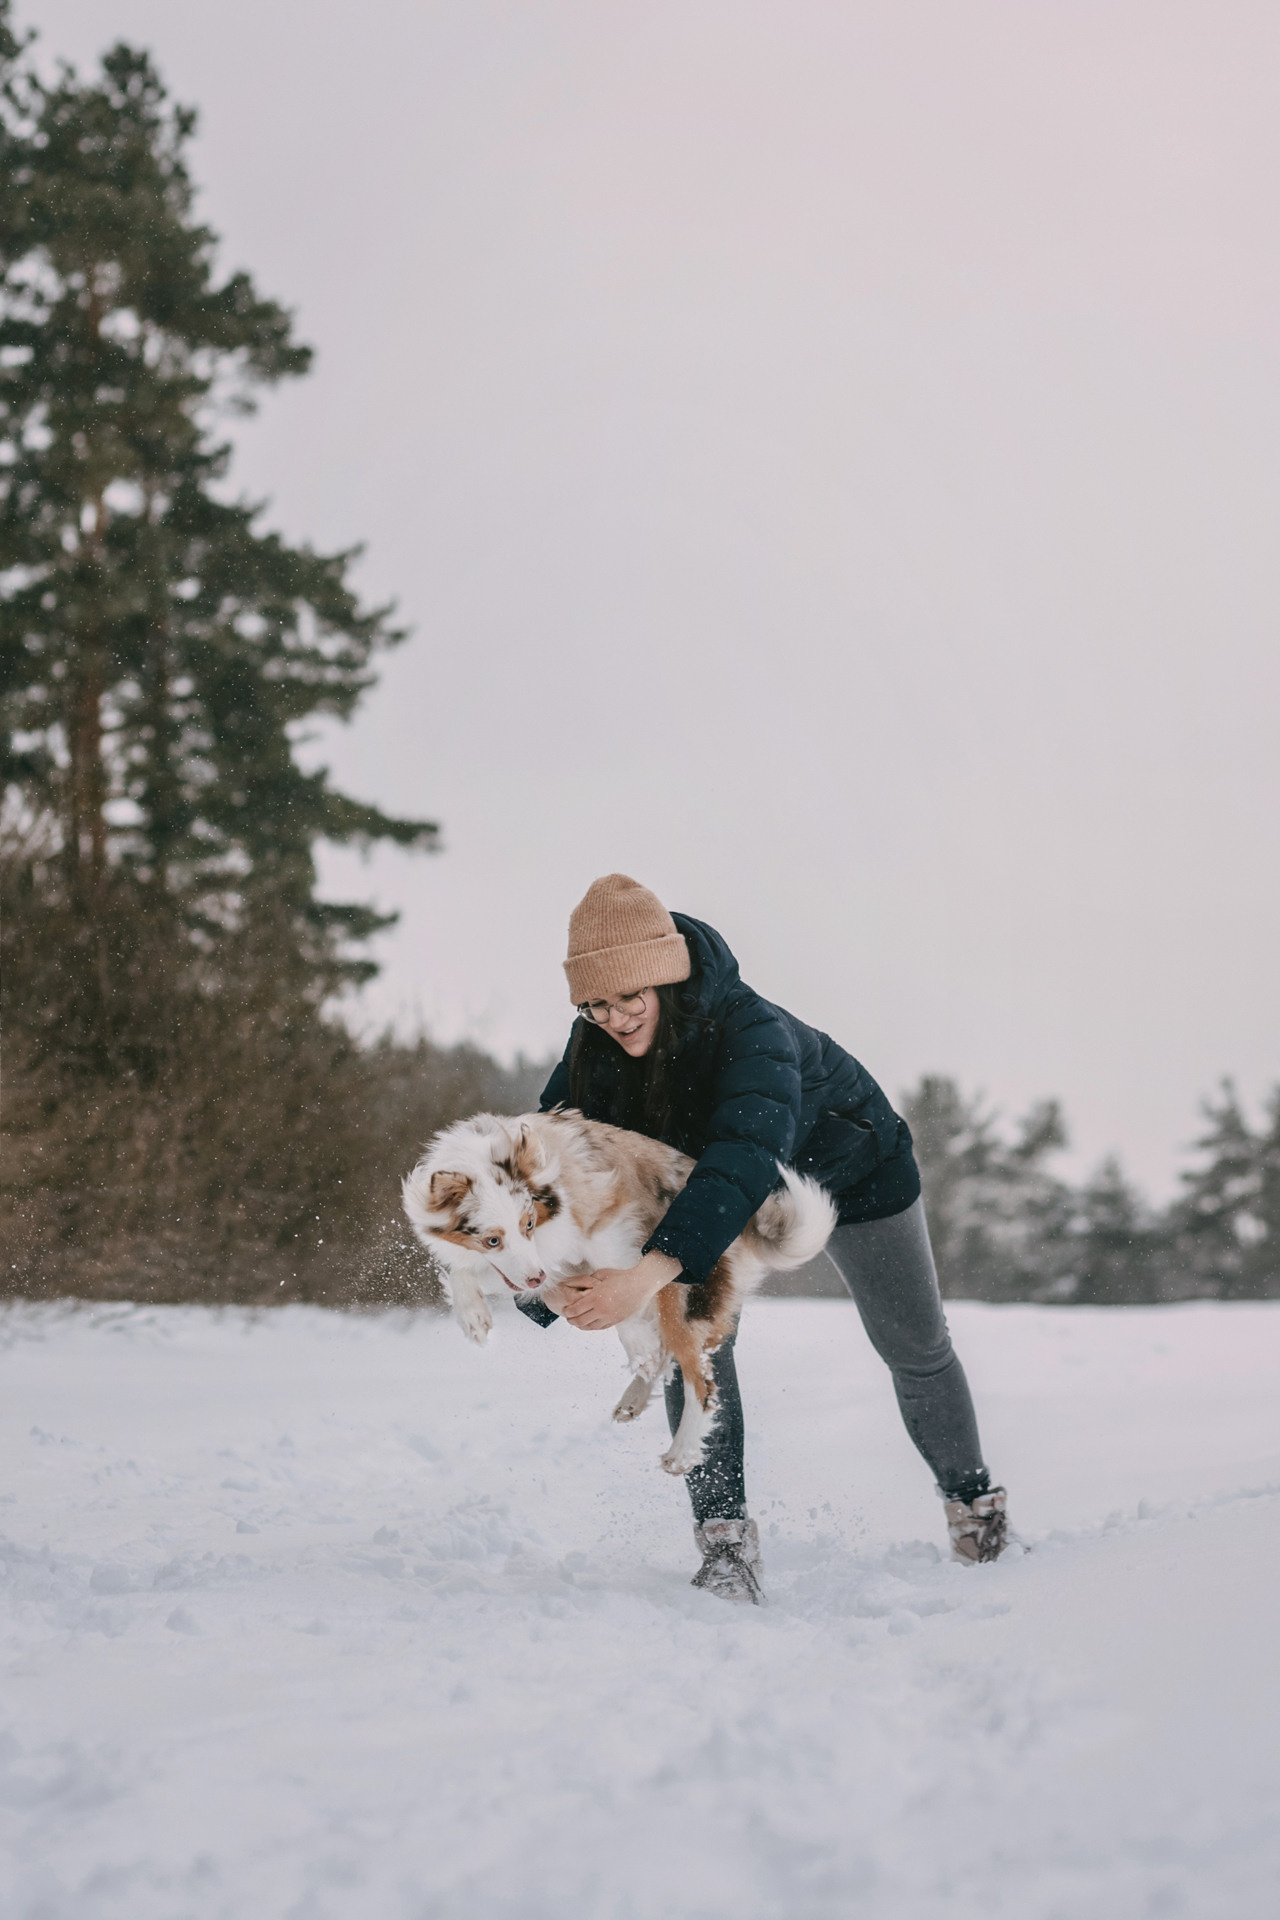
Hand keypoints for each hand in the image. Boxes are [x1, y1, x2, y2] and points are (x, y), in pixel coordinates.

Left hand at [558, 1251, 682, 1330]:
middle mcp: (601, 1310)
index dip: (568, 1312)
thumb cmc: (621, 1277)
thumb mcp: (602, 1274)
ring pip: (590, 1327)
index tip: (564, 1311)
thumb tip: (580, 1284)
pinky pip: (601, 1327)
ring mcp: (609, 1316)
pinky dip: (592, 1327)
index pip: (575, 1309)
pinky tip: (589, 1325)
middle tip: (568, 1318)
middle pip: (580, 1321)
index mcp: (596, 1297)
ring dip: (581, 1326)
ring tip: (576, 1323)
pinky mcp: (616, 1320)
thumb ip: (589, 1281)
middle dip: (572, 1320)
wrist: (640, 1285)